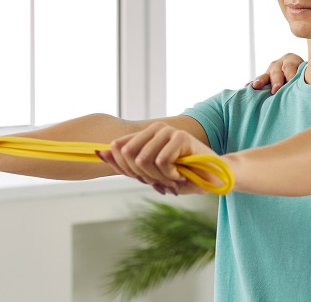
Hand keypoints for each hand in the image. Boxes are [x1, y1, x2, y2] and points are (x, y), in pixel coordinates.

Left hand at [97, 121, 218, 195]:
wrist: (211, 178)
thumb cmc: (181, 176)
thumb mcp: (149, 173)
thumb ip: (125, 163)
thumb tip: (98, 152)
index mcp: (144, 134)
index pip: (119, 149)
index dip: (127, 170)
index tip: (146, 178)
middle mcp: (155, 129)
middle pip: (128, 155)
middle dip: (143, 175)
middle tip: (162, 181)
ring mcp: (168, 131)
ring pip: (144, 160)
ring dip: (157, 177)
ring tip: (172, 178)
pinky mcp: (180, 137)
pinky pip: (161, 162)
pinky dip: (169, 175)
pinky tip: (180, 174)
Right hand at [249, 53, 304, 93]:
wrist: (300, 77)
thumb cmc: (305, 77)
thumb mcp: (307, 74)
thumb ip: (305, 78)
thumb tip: (308, 87)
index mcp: (291, 60)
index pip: (290, 66)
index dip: (290, 75)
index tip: (291, 82)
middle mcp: (279, 64)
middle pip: (277, 72)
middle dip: (276, 81)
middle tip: (276, 90)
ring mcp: (269, 71)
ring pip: (265, 76)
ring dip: (260, 81)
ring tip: (256, 86)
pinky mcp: (263, 79)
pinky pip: (258, 81)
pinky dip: (252, 84)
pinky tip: (247, 87)